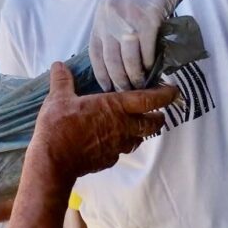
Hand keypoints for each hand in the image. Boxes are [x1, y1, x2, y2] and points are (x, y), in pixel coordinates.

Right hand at [30, 62, 178, 181]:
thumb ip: (63, 80)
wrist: (54, 162)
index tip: (173, 90)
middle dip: (158, 116)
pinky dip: (120, 144)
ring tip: (134, 124)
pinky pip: (121, 150)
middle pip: (152, 123)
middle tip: (157, 110)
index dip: (165, 94)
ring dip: (140, 131)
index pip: (149, 99)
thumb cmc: (59, 127)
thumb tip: (59, 65)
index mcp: (115, 107)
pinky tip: (109, 140)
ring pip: (139, 138)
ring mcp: (117, 146)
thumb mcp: (58, 99)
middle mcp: (122, 126)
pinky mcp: (109, 160)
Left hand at [89, 0, 197, 89]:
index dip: (100, 72)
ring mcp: (128, 15)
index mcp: (101, 13)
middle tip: (126, 93)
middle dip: (118, 79)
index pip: (94, 50)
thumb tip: (118, 63)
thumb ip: (117, 29)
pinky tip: (153, 69)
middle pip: (110, 57)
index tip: (106, 87)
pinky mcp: (148, 16)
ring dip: (135, 75)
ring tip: (141, 86)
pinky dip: (149, 62)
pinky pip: (146, 48)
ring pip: (127, 57)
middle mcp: (110, 14)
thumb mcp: (124, 8)